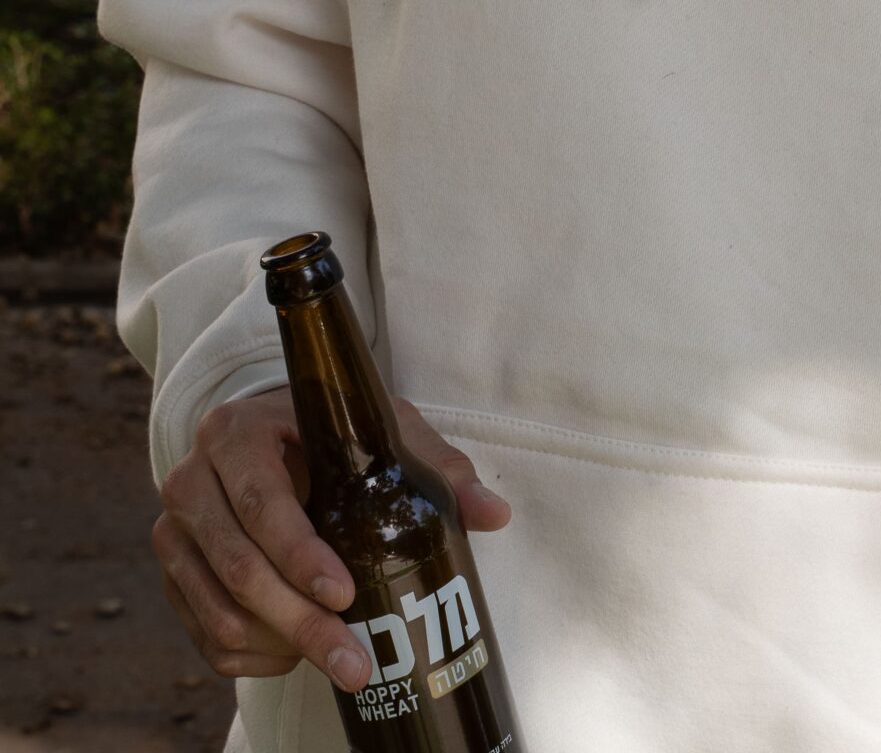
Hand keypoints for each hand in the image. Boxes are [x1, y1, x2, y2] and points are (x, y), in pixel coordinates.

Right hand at [152, 386, 511, 687]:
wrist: (271, 435)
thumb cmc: (333, 430)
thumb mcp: (382, 430)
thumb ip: (437, 468)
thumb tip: (495, 516)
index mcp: (235, 433)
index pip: (262, 504)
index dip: (300, 556)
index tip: (345, 595)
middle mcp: (191, 480)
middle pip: (239, 568)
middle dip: (301, 624)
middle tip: (356, 663)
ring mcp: (173, 532)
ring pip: (220, 613)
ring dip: (282, 648)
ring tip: (341, 658)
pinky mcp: (173, 575)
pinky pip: (207, 638)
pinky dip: (256, 658)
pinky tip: (299, 652)